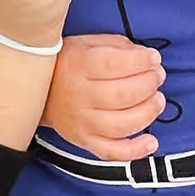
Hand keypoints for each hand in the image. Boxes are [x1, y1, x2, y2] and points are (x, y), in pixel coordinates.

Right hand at [41, 34, 165, 159]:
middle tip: (158, 76)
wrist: (37, 90)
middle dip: (148, 84)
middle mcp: (78, 95)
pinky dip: (135, 150)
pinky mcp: (85, 141)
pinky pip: (112, 152)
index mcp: (78, 65)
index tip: (154, 58)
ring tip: (158, 99)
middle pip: (121, 94)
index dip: (139, 61)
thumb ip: (115, 46)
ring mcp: (82, 121)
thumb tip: (143, 55)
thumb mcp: (85, 43)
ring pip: (121, 124)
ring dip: (147, 112)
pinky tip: (151, 141)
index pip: (112, 64)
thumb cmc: (67, 63)